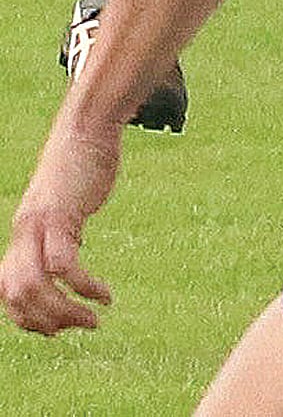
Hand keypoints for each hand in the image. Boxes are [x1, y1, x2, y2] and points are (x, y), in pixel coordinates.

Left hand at [3, 121, 120, 336]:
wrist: (87, 125)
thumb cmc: (79, 164)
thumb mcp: (60, 206)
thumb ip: (55, 233)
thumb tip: (62, 262)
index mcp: (21, 233)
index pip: (7, 292)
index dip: (26, 318)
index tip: (56, 328)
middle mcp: (23, 233)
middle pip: (18, 296)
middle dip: (47, 323)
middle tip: (79, 327)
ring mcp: (40, 224)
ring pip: (35, 287)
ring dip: (64, 313)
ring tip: (93, 319)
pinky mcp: (61, 215)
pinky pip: (64, 265)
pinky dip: (84, 288)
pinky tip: (104, 294)